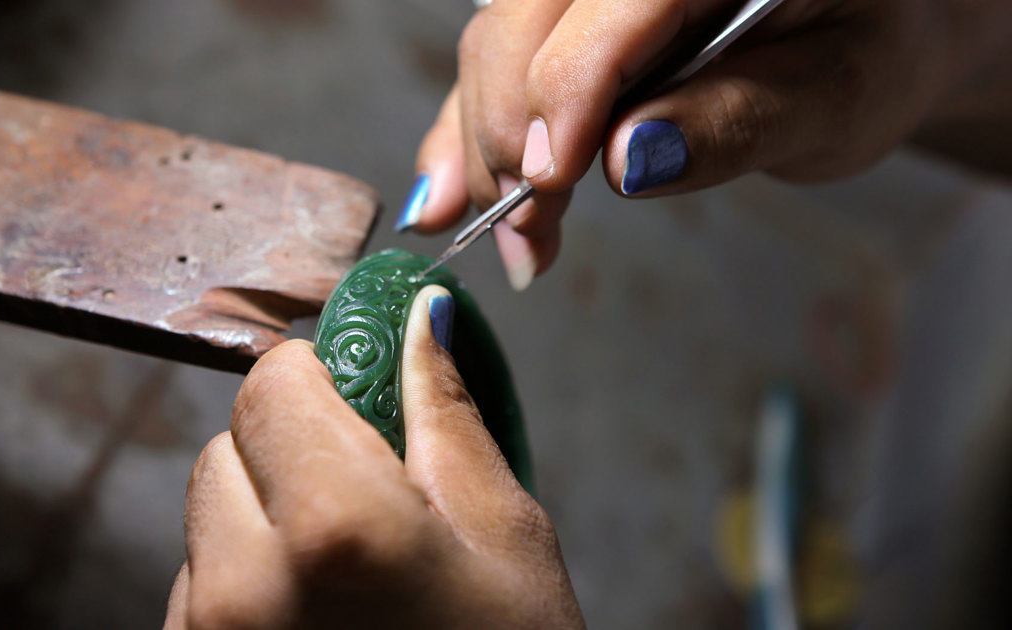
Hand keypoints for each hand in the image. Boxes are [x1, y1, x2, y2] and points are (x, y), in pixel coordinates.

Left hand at [164, 286, 583, 628]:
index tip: (356, 397)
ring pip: (207, 518)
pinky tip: (314, 619)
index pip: (268, 384)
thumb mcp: (503, 538)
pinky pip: (198, 588)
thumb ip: (444, 415)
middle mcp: (246, 585)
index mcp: (335, 527)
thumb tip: (421, 321)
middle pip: (226, 445)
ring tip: (344, 575)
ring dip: (263, 519)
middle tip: (366, 493)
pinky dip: (244, 581)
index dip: (318, 377)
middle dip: (289, 449)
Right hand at [396, 0, 1011, 288]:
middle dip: (511, 136)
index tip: (548, 183)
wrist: (872, 33)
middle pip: (523, 26)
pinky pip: (494, 72)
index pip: (607, 9)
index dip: (564, 93)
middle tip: (530, 234)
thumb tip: (627, 161)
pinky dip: (463, 140)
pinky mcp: (568, 28)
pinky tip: (445, 198)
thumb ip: (738, 121)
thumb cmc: (870, 53)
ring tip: (512, 238)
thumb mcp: (839, 97)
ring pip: (495, 49)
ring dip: (483, 151)